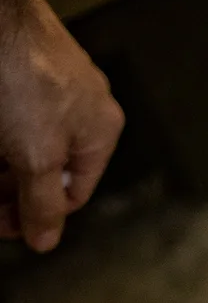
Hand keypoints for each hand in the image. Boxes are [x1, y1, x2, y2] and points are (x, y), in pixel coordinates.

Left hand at [0, 0, 123, 251]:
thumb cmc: (20, 69)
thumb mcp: (34, 155)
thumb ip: (42, 204)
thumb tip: (46, 239)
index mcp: (102, 131)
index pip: (72, 194)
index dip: (36, 215)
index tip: (3, 224)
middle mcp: (85, 107)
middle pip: (47, 168)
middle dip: (13, 187)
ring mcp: (55, 82)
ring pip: (27, 140)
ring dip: (2, 162)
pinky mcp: (23, 63)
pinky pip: (14, 112)